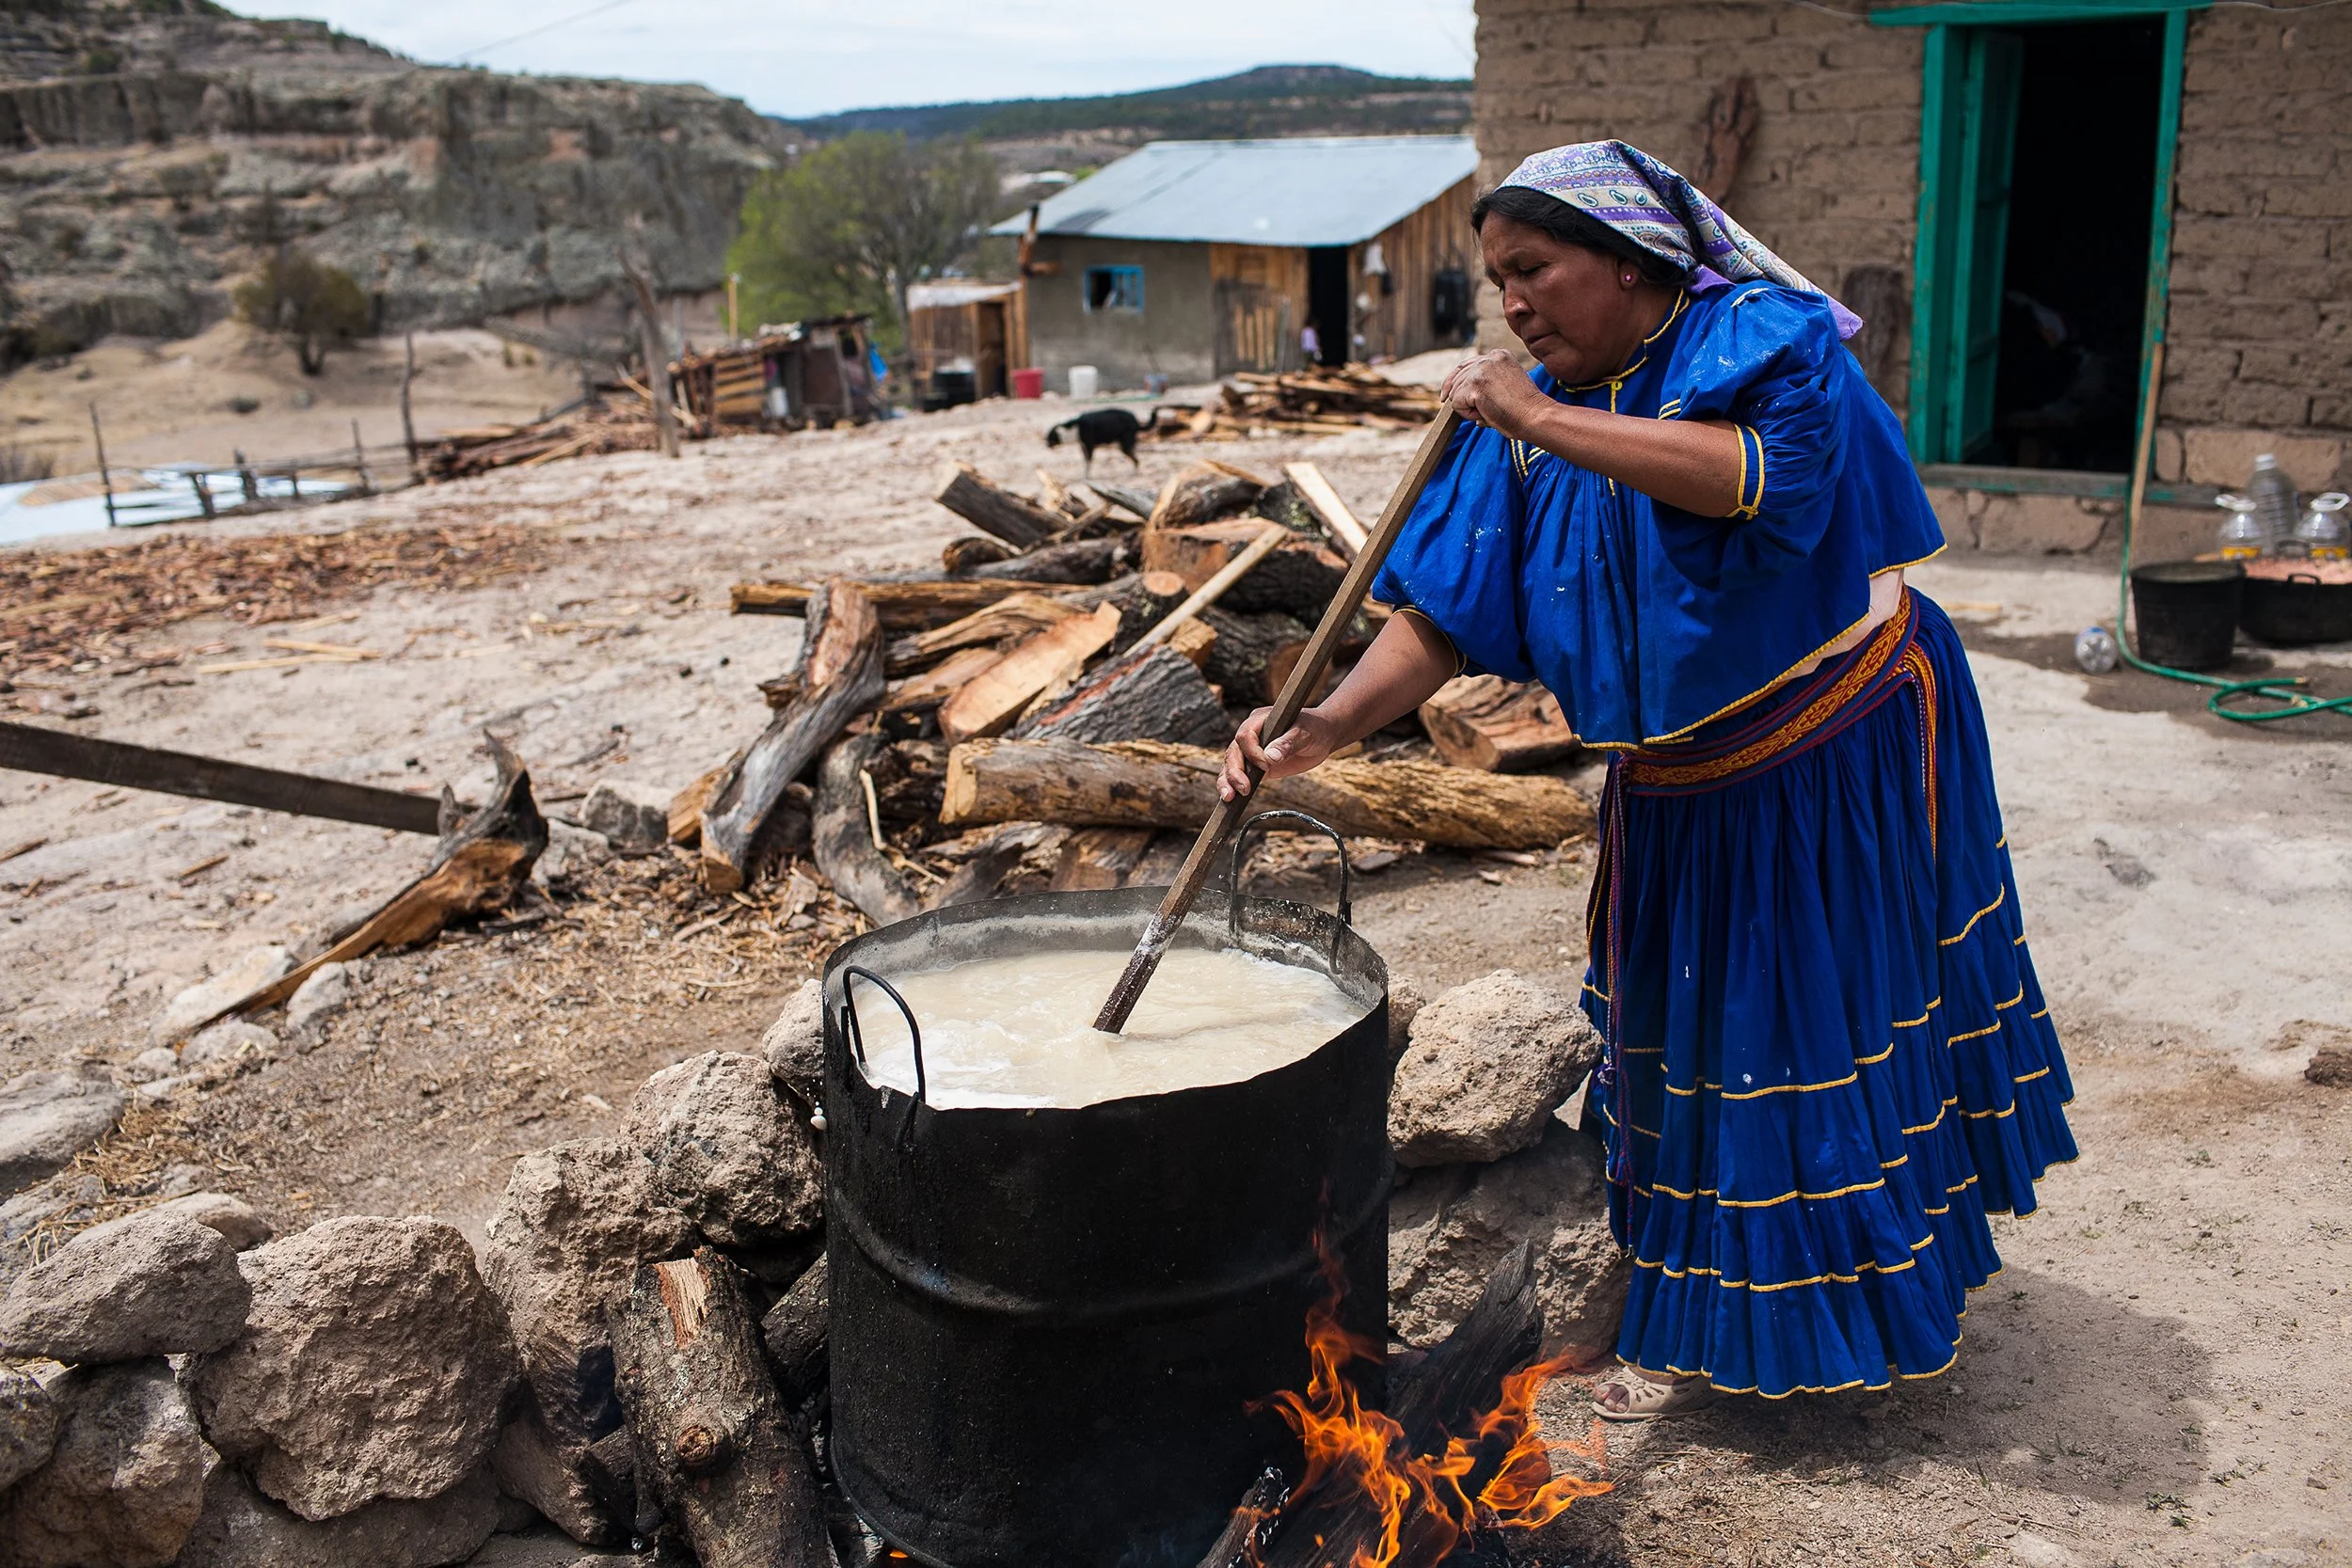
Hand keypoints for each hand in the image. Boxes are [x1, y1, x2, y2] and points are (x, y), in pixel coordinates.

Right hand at [1219, 707, 1342, 800]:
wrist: (1323, 736)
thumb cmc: (1315, 728)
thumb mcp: (1305, 733)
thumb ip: (1288, 743)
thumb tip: (1270, 757)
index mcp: (1260, 720)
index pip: (1245, 735)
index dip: (1251, 752)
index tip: (1266, 765)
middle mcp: (1252, 735)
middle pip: (1234, 752)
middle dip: (1235, 771)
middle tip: (1243, 788)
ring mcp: (1252, 751)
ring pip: (1231, 765)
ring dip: (1228, 781)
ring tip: (1229, 797)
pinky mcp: (1256, 767)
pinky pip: (1239, 776)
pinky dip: (1233, 786)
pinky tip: (1231, 800)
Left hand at [1440, 350, 1548, 440]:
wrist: (1535, 416)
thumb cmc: (1524, 409)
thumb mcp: (1505, 386)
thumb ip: (1485, 385)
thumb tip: (1457, 397)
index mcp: (1498, 355)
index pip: (1465, 365)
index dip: (1454, 382)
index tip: (1446, 395)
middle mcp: (1489, 357)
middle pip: (1456, 378)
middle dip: (1461, 398)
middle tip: (1483, 410)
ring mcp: (1481, 369)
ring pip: (1455, 393)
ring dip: (1468, 408)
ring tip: (1491, 410)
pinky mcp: (1475, 384)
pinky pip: (1457, 405)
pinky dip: (1468, 415)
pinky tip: (1487, 413)